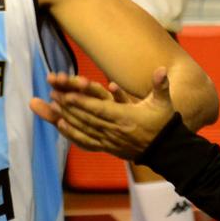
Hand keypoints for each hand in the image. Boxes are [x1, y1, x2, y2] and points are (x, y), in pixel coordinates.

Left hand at [30, 67, 174, 159]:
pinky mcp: (107, 148)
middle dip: (69, 107)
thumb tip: (161, 69)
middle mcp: (115, 130)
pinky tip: (60, 125)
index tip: (67, 95)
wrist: (167, 150)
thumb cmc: (163, 123)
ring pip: (84, 128)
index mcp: (126, 118)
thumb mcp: (163, 103)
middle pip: (87, 118)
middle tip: (53, 95)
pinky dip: (72, 133)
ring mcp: (109, 140)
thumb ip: (161, 86)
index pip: (100, 109)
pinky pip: (86, 141)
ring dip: (68, 117)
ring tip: (53, 106)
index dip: (83, 103)